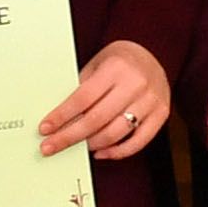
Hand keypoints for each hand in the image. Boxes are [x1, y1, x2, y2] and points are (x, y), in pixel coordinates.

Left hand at [39, 38, 175, 159]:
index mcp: (116, 67)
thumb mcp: (97, 65)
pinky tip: (101, 152)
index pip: (83, 98)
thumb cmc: (120, 61)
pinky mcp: (161, 114)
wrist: (152, 54)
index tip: (46, 128)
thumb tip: (59, 119)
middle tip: (51, 146)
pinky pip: (138, 142)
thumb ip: (82, 89)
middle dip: (70, 136)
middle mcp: (136, 83)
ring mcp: (151, 100)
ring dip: (92, 144)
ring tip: (77, 146)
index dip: (62, 116)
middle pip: (97, 119)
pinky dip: (117, 152)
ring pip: (116, 133)